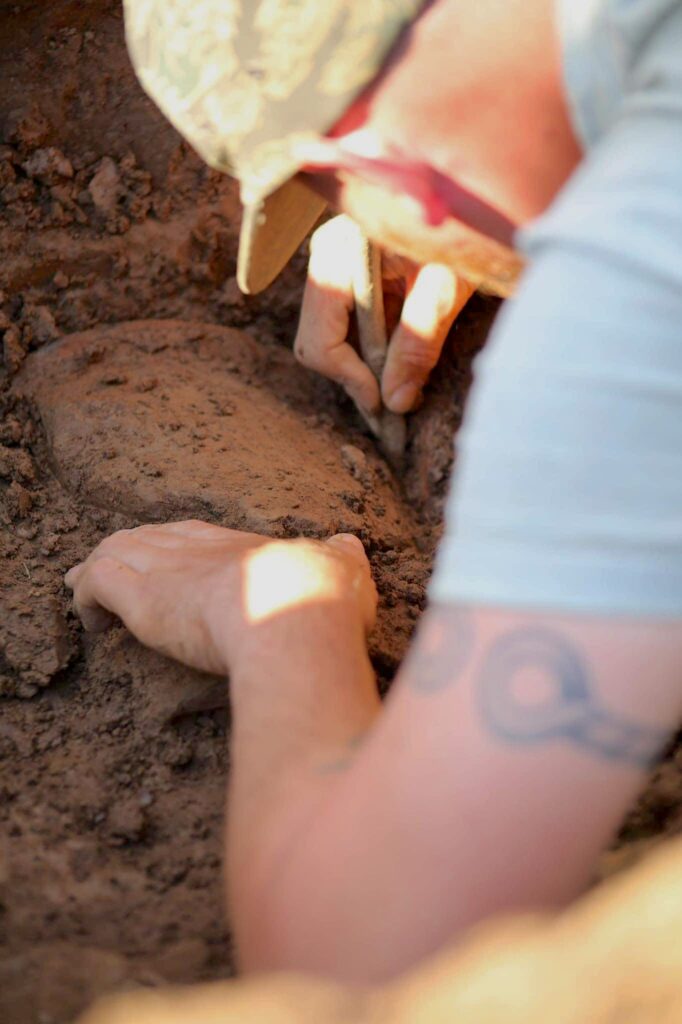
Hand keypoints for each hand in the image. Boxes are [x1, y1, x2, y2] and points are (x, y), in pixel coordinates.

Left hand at [65, 521, 376, 675]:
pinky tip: (89, 622)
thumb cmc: (322, 595)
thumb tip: (348, 544)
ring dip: (93, 570)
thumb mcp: (344, 567)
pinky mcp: (143, 598)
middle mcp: (198, 548)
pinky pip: (96, 584)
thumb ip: (342, 556)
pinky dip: (85, 597)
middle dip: (121, 550)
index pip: (191, 535)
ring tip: (78, 588)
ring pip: (114, 552)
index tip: (156, 556)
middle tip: (97, 566)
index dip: (169, 544)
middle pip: (146, 536)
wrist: (298, 608)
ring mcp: (168, 569)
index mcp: (239, 545)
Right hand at [293, 215, 473, 416]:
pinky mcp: (351, 272)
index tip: (386, 405)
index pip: (321, 339)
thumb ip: (419, 342)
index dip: (352, 379)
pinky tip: (400, 365)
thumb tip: (395, 402)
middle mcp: (327, 258)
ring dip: (364, 369)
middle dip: (354, 378)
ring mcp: (335, 264)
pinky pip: (346, 326)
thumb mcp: (448, 285)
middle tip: (394, 411)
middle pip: (317, 342)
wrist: (477, 187)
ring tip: (401, 392)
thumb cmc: (465, 224)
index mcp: (340, 254)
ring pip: (330, 338)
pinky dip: (372, 351)